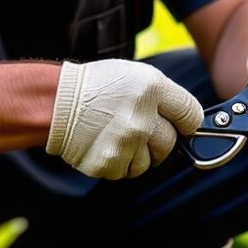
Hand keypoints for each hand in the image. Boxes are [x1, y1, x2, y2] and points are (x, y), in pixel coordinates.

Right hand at [46, 59, 203, 178]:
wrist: (56, 102)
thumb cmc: (98, 87)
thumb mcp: (137, 76)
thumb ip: (165, 99)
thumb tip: (190, 123)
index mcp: (152, 89)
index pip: (192, 116)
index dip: (186, 122)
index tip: (179, 124)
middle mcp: (141, 117)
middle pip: (170, 144)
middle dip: (158, 140)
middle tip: (138, 129)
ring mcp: (124, 143)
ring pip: (148, 162)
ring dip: (137, 154)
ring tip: (117, 135)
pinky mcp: (108, 163)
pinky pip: (125, 171)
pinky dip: (118, 162)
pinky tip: (105, 144)